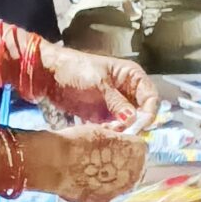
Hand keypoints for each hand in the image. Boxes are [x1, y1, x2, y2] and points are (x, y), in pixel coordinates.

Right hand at [15, 128, 150, 201]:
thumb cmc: (77, 141)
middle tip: (110, 161)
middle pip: (137, 169)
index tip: (120, 146)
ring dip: (120, 182)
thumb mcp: (101, 131)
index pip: (141, 148)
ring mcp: (123, 190)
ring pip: (128, 187)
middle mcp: (136, 172)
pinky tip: (110, 198)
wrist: (56, 161)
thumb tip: (120, 139)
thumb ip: (115, 138)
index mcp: (137, 150)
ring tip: (102, 176)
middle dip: (127, 165)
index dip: (129, 147)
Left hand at [28, 42, 158, 128]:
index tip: (140, 124)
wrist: (49, 74)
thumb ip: (117, 101)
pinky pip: (115, 128)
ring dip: (122, 130)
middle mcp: (128, 91)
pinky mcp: (103, 116)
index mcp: (132, 76)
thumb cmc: (76, 69)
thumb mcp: (99, 83)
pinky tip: (102, 132)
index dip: (149, 112)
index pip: (151, 97)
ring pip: (129, 123)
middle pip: (142, 113)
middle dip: (135, 124)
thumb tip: (133, 118)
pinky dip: (111, 132)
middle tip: (120, 130)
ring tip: (107, 130)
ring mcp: (116, 105)